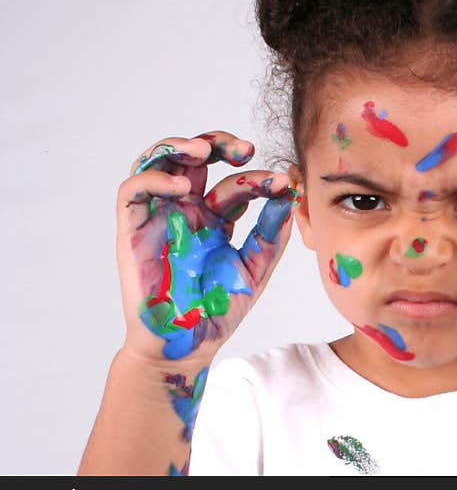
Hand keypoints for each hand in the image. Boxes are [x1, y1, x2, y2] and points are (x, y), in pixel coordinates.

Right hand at [116, 131, 301, 361]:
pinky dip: (154, 179)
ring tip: (203, 151)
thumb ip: (271, 232)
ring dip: (179, 147)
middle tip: (243, 148)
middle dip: (217, 143)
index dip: (256, 175)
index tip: (280, 181)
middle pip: (194, 157)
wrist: (186, 346)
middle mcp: (186, 210)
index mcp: (215, 217)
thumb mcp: (255, 267)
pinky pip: (133, 191)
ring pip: (158, 161)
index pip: (233, 180)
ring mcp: (159, 216)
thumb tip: (290, 194)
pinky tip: (182, 187)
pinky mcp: (133, 229)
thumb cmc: (218, 309)